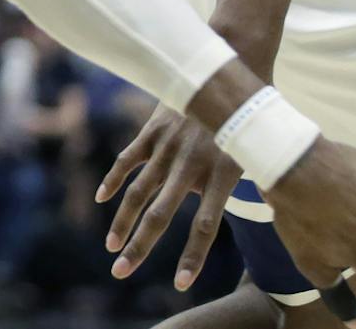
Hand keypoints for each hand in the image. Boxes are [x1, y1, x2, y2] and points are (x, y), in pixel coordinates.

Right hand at [96, 102, 241, 288]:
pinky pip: (128, 159)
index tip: (179, 284)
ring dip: (123, 221)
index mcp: (221, 175)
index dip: (192, 257)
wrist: (224, 71)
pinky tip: (102, 200)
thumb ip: (239, 188)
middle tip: (121, 272)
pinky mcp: (152, 131)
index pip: (206, 226)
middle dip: (140, 247)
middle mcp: (190, 165)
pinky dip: (114, 180)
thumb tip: (242, 215)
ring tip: (112, 247)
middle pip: (161, 215)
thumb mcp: (253, 155)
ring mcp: (167, 148)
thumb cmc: (245, 119)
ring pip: (139, 192)